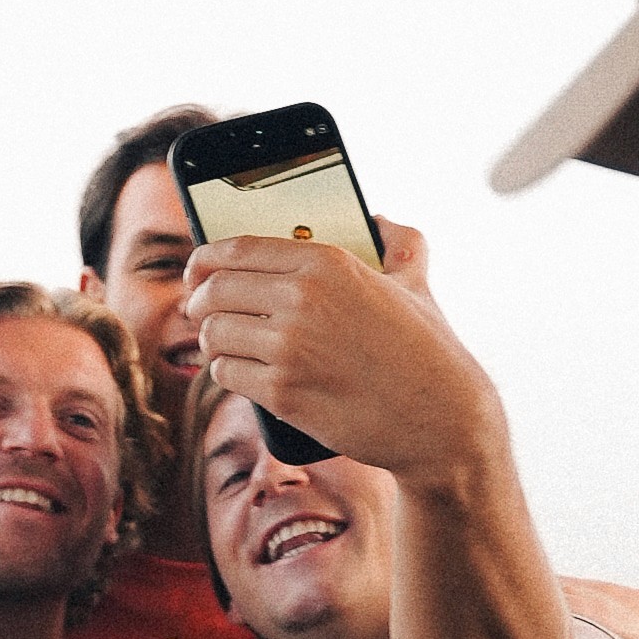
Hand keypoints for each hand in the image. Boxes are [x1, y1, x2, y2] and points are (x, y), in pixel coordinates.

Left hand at [181, 217, 500, 485]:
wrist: (441, 419)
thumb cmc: (430, 351)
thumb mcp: (415, 283)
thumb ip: (397, 242)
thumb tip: (378, 219)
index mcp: (327, 261)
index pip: (235, 248)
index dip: (204, 260)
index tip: (197, 270)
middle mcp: (302, 298)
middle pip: (213, 290)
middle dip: (199, 301)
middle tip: (200, 311)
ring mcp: (289, 347)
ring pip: (214, 333)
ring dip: (212, 340)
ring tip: (223, 344)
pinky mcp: (282, 393)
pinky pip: (226, 374)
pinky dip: (227, 372)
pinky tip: (239, 372)